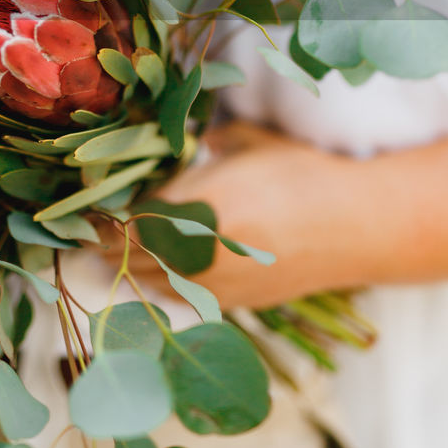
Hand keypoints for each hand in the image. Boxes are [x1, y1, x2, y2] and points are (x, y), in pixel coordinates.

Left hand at [103, 122, 368, 310]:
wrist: (356, 226)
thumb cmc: (303, 174)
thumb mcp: (248, 145)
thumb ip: (209, 143)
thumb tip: (189, 145)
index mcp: (200, 205)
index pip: (135, 219)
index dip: (108, 219)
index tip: (92, 216)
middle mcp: (202, 250)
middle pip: (135, 254)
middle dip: (112, 246)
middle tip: (91, 240)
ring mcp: (219, 283)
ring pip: (156, 282)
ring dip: (133, 270)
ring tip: (116, 258)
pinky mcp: (238, 303)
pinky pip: (185, 298)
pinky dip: (166, 286)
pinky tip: (159, 276)